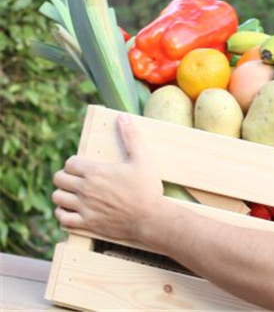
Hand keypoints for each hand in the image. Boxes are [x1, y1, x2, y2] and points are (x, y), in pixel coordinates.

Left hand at [52, 113, 164, 242]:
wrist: (150, 218)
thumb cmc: (147, 188)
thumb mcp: (142, 159)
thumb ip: (131, 137)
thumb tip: (123, 116)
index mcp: (96, 172)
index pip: (70, 163)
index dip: (74, 163)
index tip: (82, 166)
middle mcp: (85, 189)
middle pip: (59, 179)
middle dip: (65, 176)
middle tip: (76, 178)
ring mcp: (84, 208)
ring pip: (57, 198)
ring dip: (62, 194)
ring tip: (72, 193)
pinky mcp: (86, 223)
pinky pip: (62, 218)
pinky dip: (62, 213)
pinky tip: (71, 209)